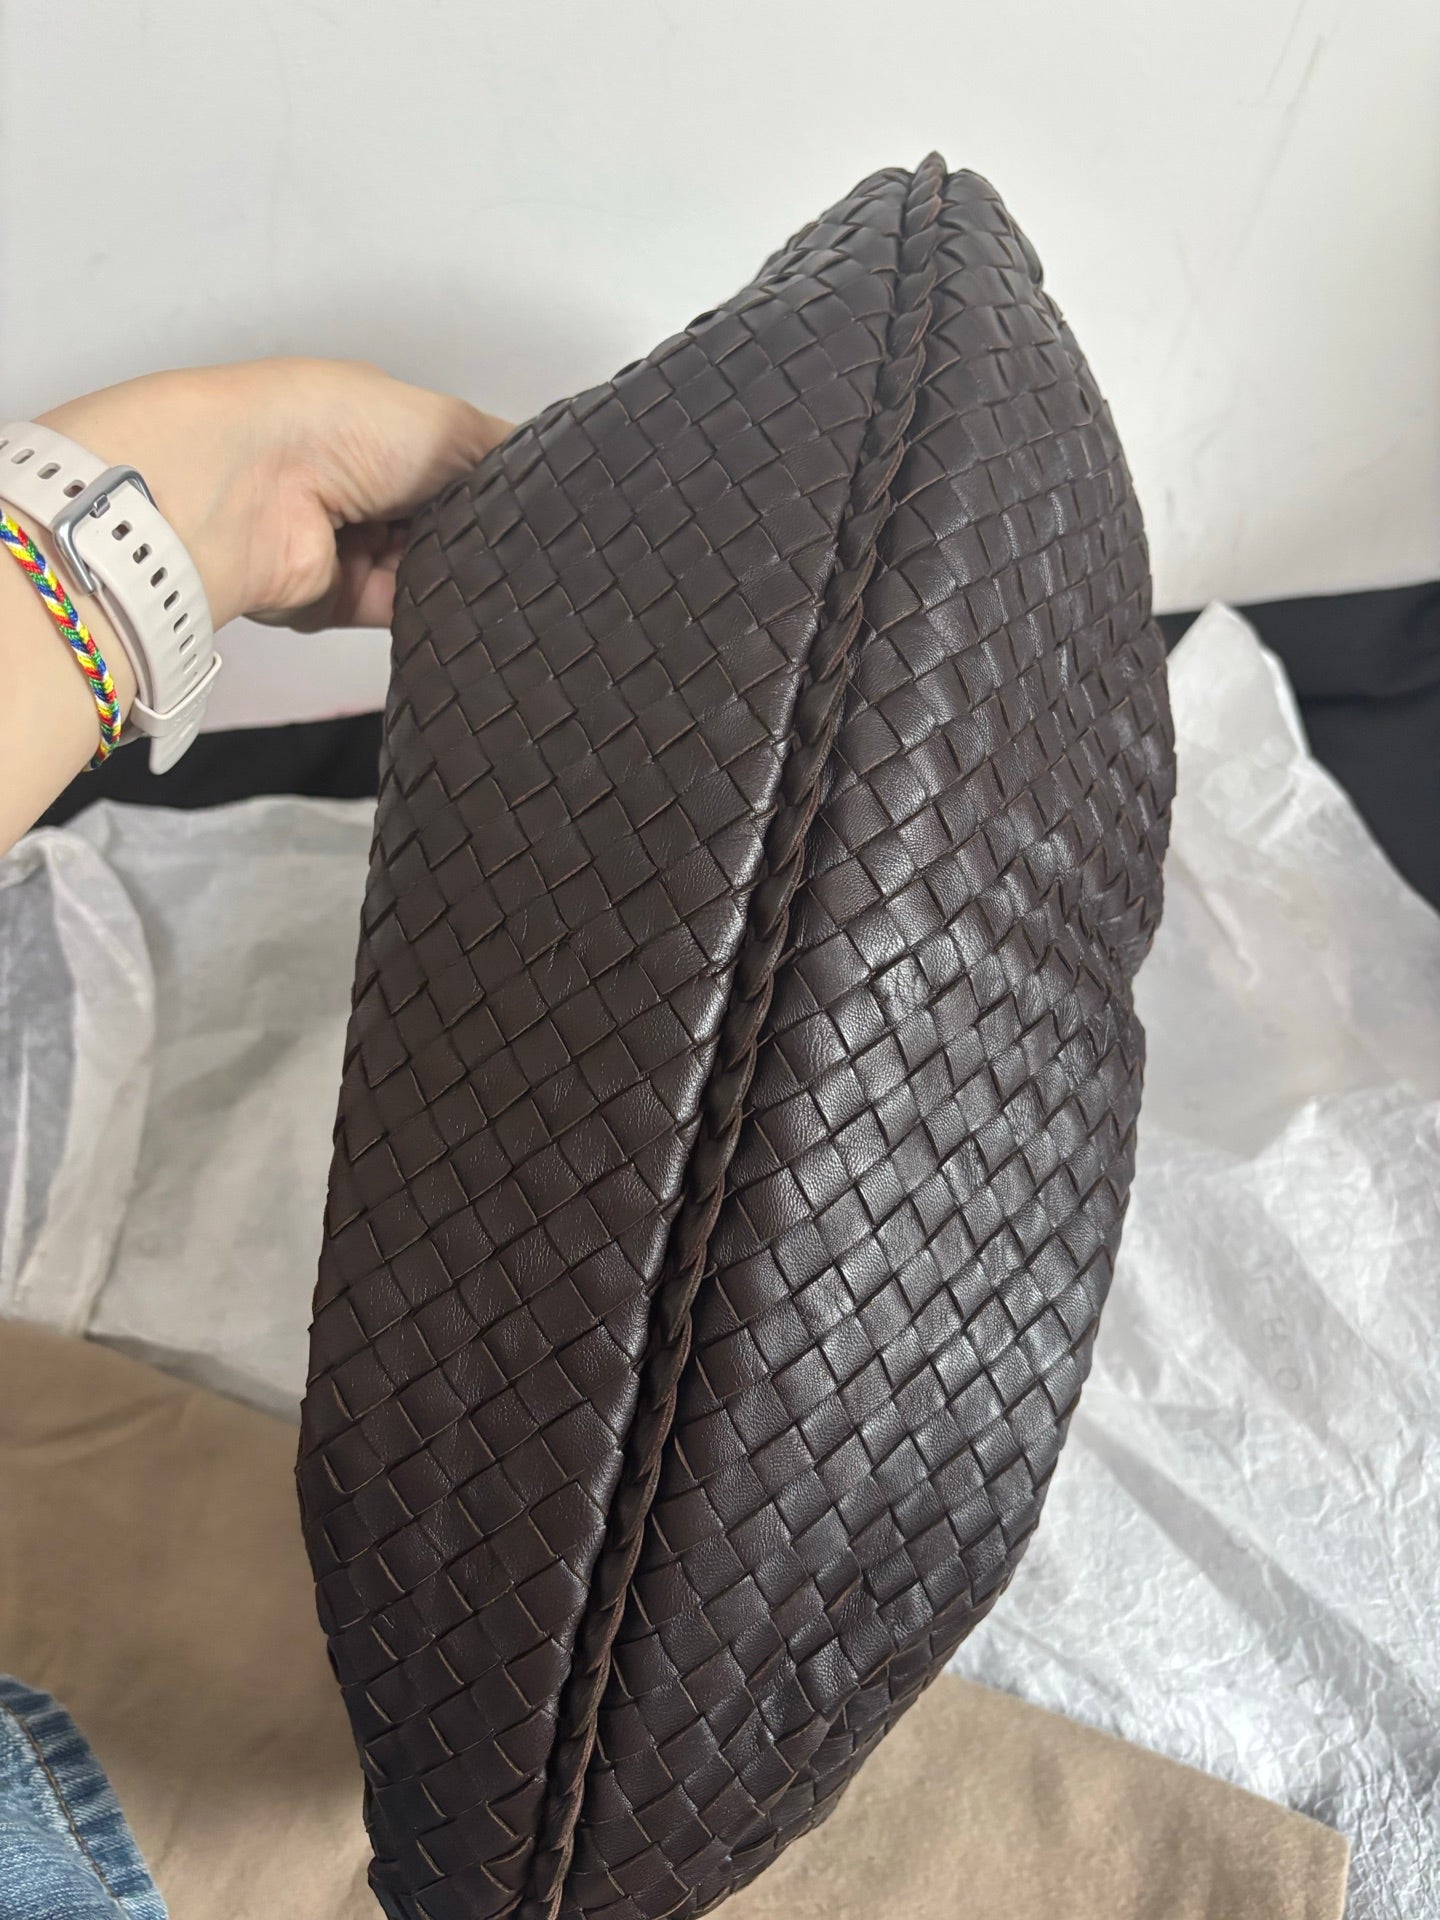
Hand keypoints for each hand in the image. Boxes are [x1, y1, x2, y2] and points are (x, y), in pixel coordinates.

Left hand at [40, 358, 509, 633]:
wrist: (249, 489)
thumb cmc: (347, 430)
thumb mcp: (445, 423)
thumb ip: (503, 455)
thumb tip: (555, 485)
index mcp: (387, 432)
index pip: (464, 467)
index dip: (507, 490)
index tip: (556, 516)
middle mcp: (371, 487)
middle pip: (453, 525)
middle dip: (491, 539)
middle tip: (551, 561)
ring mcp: (356, 546)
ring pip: (435, 572)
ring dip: (467, 576)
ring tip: (527, 588)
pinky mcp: (342, 602)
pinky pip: (406, 612)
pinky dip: (438, 611)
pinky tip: (483, 611)